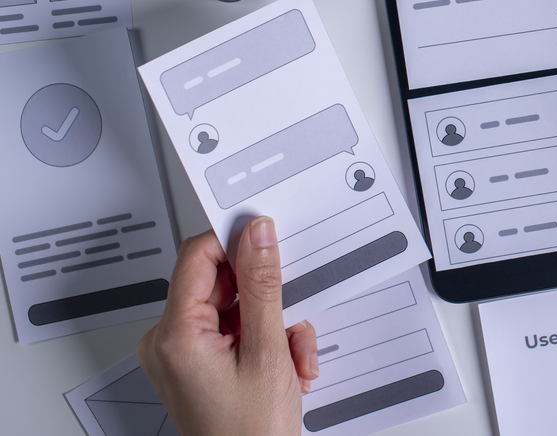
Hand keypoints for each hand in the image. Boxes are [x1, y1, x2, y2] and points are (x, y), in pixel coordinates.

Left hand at [138, 219, 318, 435]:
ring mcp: (183, 354)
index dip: (234, 240)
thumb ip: (264, 287)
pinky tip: (285, 366)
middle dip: (268, 300)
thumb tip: (258, 236)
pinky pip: (235, 331)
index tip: (268, 235)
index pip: (197, 256)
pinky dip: (266, 342)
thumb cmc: (249, 434)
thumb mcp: (268, 352)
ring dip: (275, 327)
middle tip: (293, 324)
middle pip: (223, 283)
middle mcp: (169, 341)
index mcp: (175, 335)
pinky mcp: (198, 363)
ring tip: (293, 359)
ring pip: (238, 308)